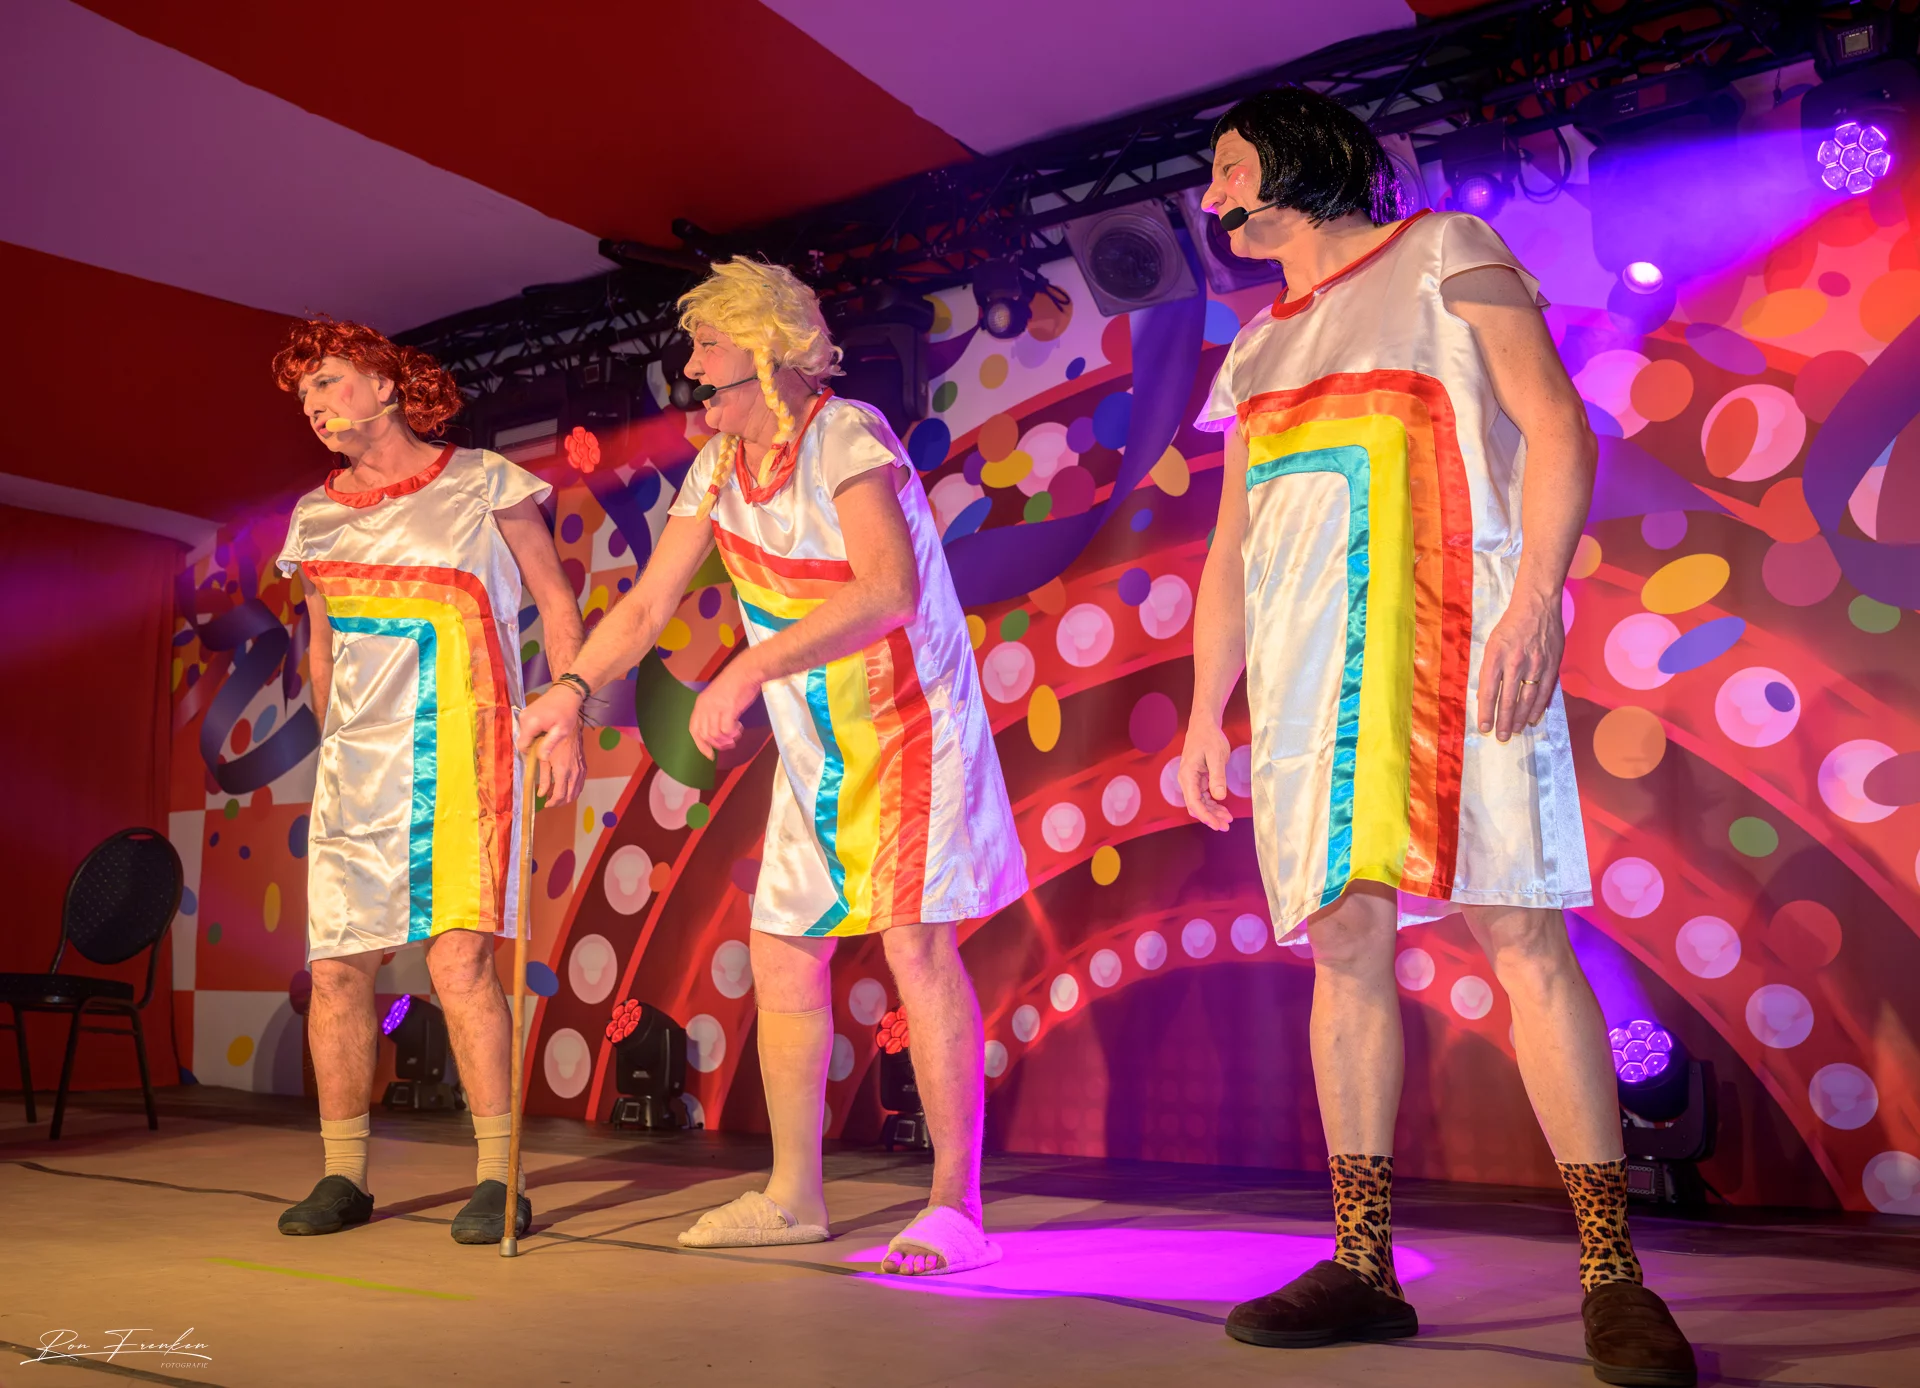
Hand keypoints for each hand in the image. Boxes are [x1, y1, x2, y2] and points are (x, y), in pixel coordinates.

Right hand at [517, 687, 582, 786]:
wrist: (566, 692)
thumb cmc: (566, 712)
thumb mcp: (561, 730)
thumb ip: (549, 744)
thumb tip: (541, 758)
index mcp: (530, 724)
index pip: (522, 746)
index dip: (531, 752)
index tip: (543, 750)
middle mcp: (522, 719)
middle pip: (523, 740)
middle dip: (535, 743)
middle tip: (549, 738)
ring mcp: (523, 714)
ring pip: (525, 734)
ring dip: (536, 736)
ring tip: (549, 730)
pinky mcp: (525, 712)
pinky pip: (527, 727)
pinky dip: (535, 730)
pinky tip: (546, 725)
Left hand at [538, 725, 584, 805]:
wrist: (569, 729)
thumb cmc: (553, 741)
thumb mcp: (543, 760)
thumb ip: (543, 778)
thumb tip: (541, 793)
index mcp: (563, 772)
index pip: (559, 795)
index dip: (552, 803)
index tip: (546, 804)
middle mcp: (574, 773)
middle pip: (570, 796)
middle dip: (559, 803)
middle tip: (550, 802)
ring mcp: (581, 771)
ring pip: (576, 792)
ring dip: (567, 797)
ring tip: (556, 796)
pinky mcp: (584, 768)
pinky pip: (580, 784)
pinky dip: (573, 790)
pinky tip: (566, 788)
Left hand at [689, 658, 760, 758]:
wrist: (746, 671)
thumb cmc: (736, 683)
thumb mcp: (717, 697)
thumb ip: (714, 712)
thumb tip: (717, 732)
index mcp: (701, 704)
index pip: (694, 730)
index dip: (700, 745)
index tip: (709, 755)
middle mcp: (705, 707)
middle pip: (705, 735)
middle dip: (717, 744)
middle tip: (729, 743)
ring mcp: (716, 708)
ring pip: (715, 735)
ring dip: (727, 739)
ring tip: (736, 734)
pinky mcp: (728, 709)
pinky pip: (726, 730)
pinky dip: (733, 733)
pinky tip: (739, 727)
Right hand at [1178, 718, 1232, 830]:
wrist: (1204, 725)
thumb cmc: (1209, 737)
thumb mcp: (1216, 756)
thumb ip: (1217, 776)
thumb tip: (1219, 796)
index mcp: (1188, 775)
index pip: (1194, 802)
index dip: (1205, 815)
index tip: (1217, 824)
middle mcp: (1186, 780)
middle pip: (1196, 805)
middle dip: (1210, 817)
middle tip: (1226, 826)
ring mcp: (1191, 780)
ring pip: (1200, 802)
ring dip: (1212, 812)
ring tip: (1227, 819)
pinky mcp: (1197, 779)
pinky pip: (1203, 796)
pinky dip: (1212, 804)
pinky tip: (1223, 809)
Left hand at [1477, 590, 1563, 742]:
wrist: (1537, 605)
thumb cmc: (1510, 625)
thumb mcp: (1491, 644)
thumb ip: (1490, 670)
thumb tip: (1486, 696)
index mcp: (1496, 656)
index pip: (1488, 691)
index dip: (1486, 712)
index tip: (1484, 728)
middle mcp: (1516, 661)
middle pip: (1509, 699)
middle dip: (1504, 721)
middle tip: (1502, 737)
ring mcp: (1536, 664)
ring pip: (1528, 698)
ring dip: (1521, 718)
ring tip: (1516, 730)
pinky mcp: (1552, 664)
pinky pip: (1545, 691)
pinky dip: (1539, 707)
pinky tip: (1533, 718)